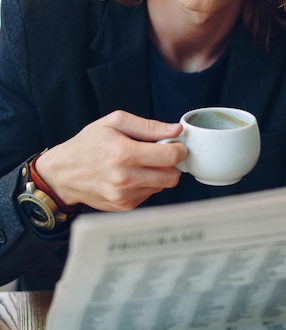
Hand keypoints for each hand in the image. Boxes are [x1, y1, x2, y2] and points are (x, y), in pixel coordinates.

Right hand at [35, 110, 186, 210]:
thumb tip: (176, 129)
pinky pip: (150, 194)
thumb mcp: (115, 122)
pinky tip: (132, 175)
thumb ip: (148, 126)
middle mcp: (125, 178)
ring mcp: (124, 195)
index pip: (170, 157)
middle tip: (161, 154)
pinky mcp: (124, 206)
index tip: (175, 144)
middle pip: (172, 176)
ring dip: (158, 174)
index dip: (179, 149)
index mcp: (124, 153)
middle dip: (172, 164)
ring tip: (140, 163)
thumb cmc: (88, 144)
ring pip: (162, 186)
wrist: (63, 173)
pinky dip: (146, 184)